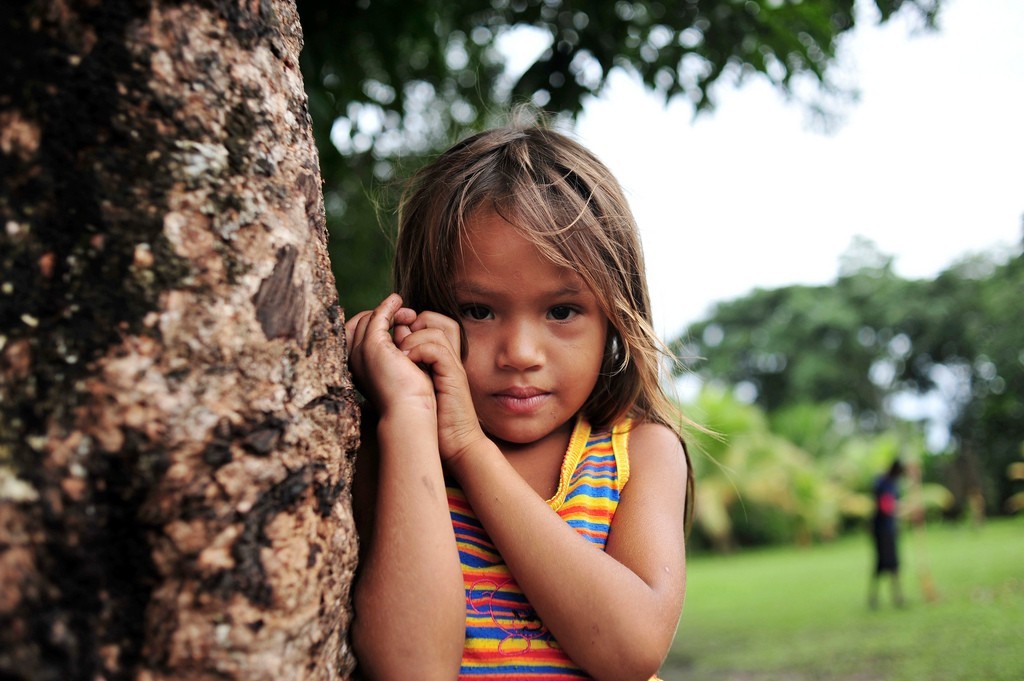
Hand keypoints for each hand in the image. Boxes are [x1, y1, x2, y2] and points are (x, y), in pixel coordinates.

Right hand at [345, 294, 435, 416]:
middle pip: (361, 325)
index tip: (399, 324)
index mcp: (358, 369)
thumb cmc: (409, 399)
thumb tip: (404, 338)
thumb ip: (397, 357)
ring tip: (407, 311)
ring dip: (388, 311)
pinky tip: (398, 301)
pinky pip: (378, 316)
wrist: (408, 411)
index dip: (377, 326)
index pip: (359, 337)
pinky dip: (388, 306)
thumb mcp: (399, 373)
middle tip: (406, 315)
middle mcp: (354, 359)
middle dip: (382, 316)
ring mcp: (361, 351)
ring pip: (369, 319)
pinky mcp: (373, 344)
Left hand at [397, 310, 489, 464]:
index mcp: (441, 358)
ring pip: (436, 330)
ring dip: (412, 339)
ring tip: (400, 355)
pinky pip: (438, 349)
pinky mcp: (454, 376)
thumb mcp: (415, 386)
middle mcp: (450, 358)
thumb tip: (388, 346)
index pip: (433, 323)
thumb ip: (407, 365)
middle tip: (398, 339)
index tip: (395, 337)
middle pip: (438, 320)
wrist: (455, 443)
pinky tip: (407, 363)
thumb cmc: (433, 420)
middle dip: (414, 323)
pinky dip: (419, 351)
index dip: (412, 323)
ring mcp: (453, 365)